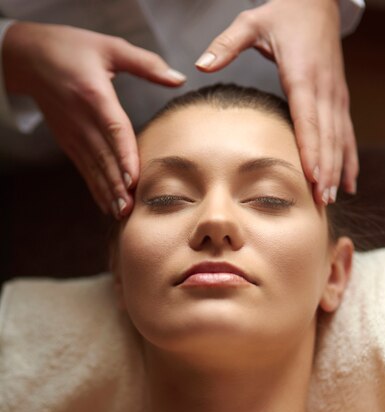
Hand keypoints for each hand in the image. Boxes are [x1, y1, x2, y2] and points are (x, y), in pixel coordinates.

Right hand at [3, 22, 186, 217]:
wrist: (28, 57)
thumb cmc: (72, 48)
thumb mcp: (110, 47)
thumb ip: (146, 64)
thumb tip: (179, 79)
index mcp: (95, 95)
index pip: (113, 130)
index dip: (124, 155)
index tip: (134, 179)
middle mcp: (82, 119)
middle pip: (104, 157)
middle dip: (118, 185)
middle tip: (131, 209)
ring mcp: (73, 134)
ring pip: (93, 168)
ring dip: (107, 192)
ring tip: (121, 213)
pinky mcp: (68, 142)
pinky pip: (84, 169)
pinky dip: (95, 189)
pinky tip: (106, 206)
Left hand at [195, 0, 357, 205]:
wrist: (318, 1)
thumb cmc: (284, 14)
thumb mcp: (252, 22)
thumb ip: (226, 44)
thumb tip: (200, 64)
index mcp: (303, 76)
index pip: (309, 120)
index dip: (312, 151)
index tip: (313, 178)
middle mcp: (324, 89)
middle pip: (327, 137)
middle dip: (326, 171)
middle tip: (321, 201)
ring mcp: (336, 95)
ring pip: (340, 138)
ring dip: (338, 170)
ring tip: (332, 198)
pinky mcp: (340, 98)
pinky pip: (348, 133)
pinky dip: (349, 158)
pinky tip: (350, 182)